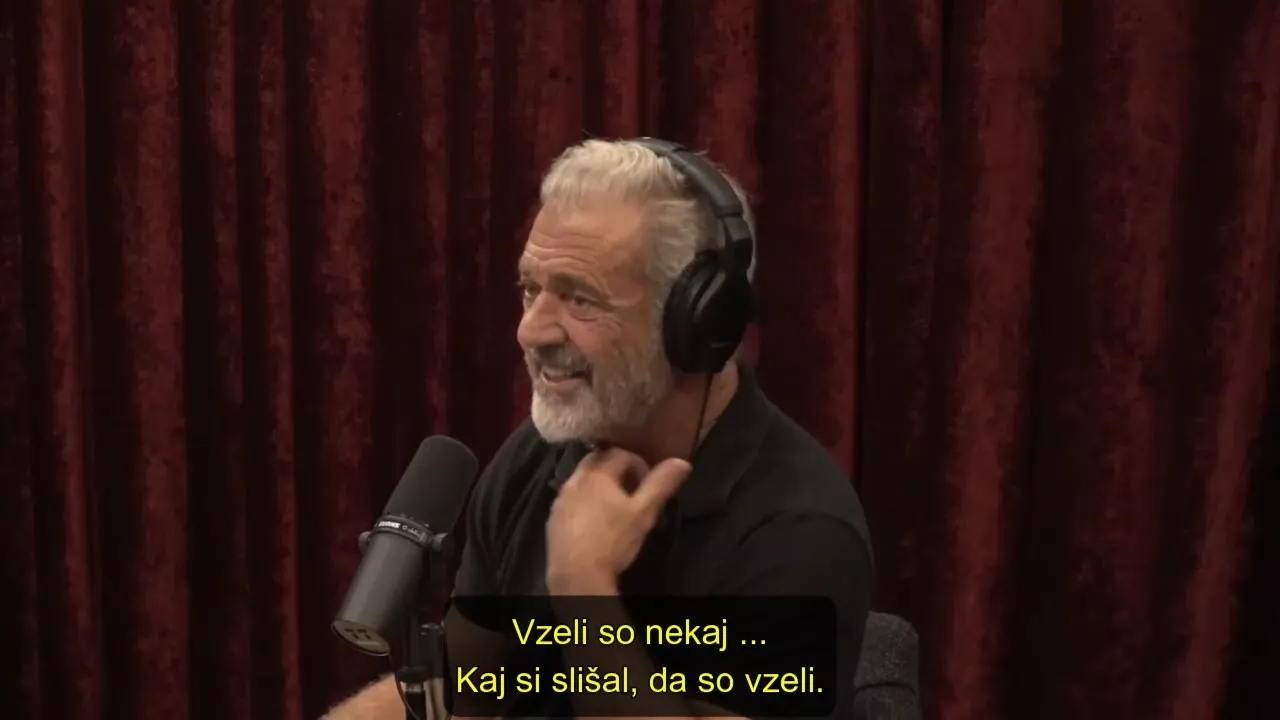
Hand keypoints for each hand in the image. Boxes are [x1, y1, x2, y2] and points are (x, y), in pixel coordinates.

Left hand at [545, 448, 691, 592]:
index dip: (640, 464)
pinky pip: (571, 499)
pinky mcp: (553, 518)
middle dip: (617, 470)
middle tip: (633, 491)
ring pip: (582, 479)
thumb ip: (661, 485)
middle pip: (598, 460)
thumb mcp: (644, 513)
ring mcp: (560, 500)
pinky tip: (595, 522)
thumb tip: (682, 462)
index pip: (621, 454)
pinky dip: (585, 501)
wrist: (577, 575)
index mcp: (597, 473)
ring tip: (615, 507)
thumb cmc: (614, 540)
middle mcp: (574, 480)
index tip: (649, 485)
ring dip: (600, 485)